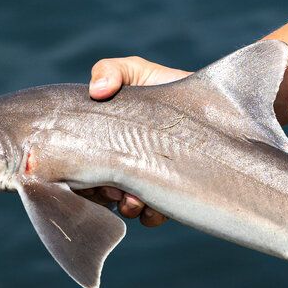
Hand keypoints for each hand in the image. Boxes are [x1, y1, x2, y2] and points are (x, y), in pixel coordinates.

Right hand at [83, 55, 191, 225]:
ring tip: (137, 196)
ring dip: (126, 205)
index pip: (76, 165)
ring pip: (124, 207)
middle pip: (95, 191)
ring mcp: (145, 182)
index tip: (86, 170)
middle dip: (101, 191)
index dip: (74, 173)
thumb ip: (111, 70)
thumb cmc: (166, 86)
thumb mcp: (136, 71)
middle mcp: (121, 164)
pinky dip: (151, 214)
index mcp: (104, 142)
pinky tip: (159, 201)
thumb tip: (97, 90)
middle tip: (114, 184)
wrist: (213, 103)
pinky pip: (152, 217)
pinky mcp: (170, 196)